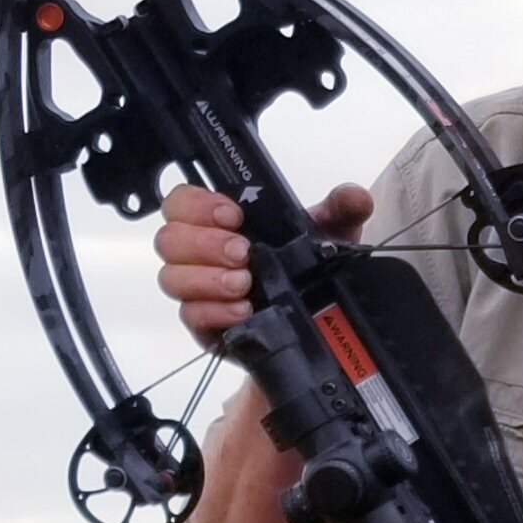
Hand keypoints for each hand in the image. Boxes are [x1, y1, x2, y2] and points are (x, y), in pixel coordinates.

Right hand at [156, 182, 372, 345]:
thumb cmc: (310, 268)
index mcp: (221, 222)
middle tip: (243, 252)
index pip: (181, 203)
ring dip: (209, 279)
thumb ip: (341, 209)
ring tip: (246, 283)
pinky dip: (216, 311)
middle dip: (205, 244)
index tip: (234, 216)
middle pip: (169, 240)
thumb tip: (354, 196)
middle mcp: (202, 254)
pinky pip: (191, 317)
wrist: (321, 321)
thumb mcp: (331, 233)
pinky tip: (244, 310)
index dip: (198, 206)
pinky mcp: (205, 326)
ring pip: (172, 278)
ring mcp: (200, 291)